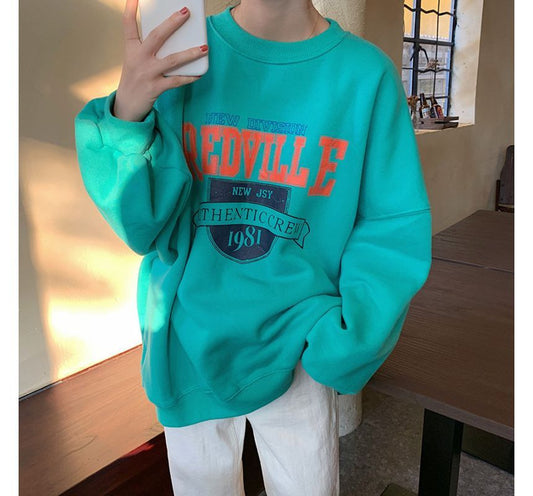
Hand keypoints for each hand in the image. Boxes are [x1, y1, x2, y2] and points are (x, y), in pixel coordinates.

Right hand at [114, 0, 208, 121]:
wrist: (126, 106)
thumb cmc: (135, 79)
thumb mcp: (135, 60)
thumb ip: (148, 48)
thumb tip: (173, 38)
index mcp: (131, 49)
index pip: (128, 25)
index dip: (131, 10)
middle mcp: (138, 59)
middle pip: (156, 36)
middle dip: (172, 23)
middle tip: (186, 12)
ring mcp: (147, 73)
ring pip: (172, 60)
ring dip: (190, 53)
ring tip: (204, 47)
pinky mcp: (155, 88)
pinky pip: (176, 81)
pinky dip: (189, 77)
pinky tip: (199, 73)